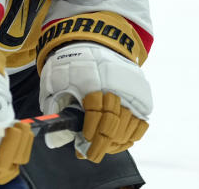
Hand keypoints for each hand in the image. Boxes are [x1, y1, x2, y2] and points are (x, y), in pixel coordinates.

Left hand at [39, 41, 151, 162]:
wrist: (94, 43)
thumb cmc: (72, 66)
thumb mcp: (56, 82)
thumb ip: (57, 108)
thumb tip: (56, 139)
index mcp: (92, 81)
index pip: (95, 113)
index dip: (90, 133)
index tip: (83, 146)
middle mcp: (116, 86)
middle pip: (113, 123)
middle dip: (101, 145)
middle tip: (92, 155)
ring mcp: (132, 92)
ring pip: (128, 126)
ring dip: (115, 143)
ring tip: (103, 148)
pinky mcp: (143, 96)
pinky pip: (141, 124)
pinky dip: (130, 136)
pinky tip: (118, 142)